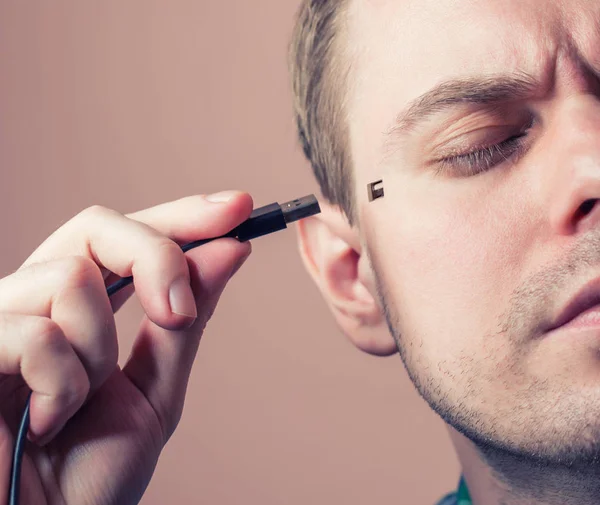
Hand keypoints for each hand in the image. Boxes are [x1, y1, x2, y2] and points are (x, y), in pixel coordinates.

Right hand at [0, 191, 252, 504]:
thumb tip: (228, 250)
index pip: (126, 235)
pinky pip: (37, 335)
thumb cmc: (87, 475)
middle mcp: (33, 299)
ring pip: (70, 278)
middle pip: (96, 225)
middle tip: (179, 312)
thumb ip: (185, 322)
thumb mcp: (154, 392)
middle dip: (157, 258)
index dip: (181, 216)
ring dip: (96, 351)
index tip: (238, 207)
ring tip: (76, 404)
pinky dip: (61, 387)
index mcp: (77, 307)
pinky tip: (46, 422)